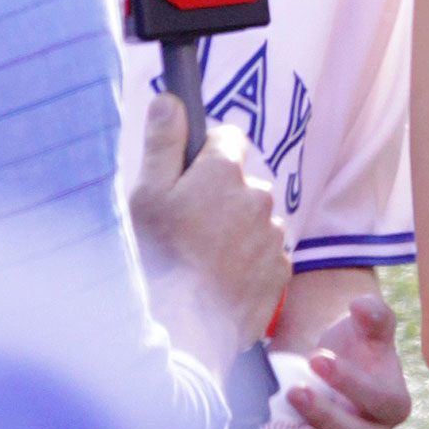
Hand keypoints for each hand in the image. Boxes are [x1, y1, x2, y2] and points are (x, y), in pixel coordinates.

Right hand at [130, 93, 290, 368]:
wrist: (184, 330)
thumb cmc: (157, 260)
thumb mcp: (147, 194)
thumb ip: (163, 142)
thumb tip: (171, 98)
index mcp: (224, 172)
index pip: (227, 137)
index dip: (205, 153)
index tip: (188, 175)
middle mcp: (258, 196)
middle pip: (240, 183)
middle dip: (219, 198)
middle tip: (186, 229)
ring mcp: (273, 235)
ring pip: (253, 221)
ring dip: (233, 232)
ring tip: (200, 262)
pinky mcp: (281, 270)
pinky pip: (264, 255)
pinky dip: (246, 263)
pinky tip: (218, 281)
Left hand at [274, 294, 410, 428]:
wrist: (327, 366)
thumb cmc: (353, 344)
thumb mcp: (366, 324)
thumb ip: (372, 313)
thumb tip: (361, 307)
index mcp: (394, 403)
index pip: (381, 402)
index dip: (353, 384)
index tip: (318, 359)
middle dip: (328, 417)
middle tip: (296, 391)